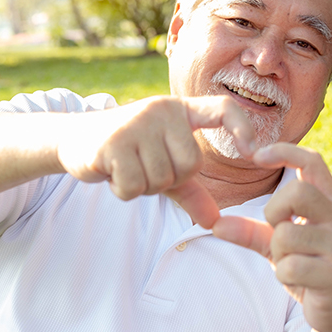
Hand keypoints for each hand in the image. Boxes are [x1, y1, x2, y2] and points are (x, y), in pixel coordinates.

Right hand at [56, 95, 255, 227]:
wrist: (76, 139)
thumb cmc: (130, 151)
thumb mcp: (163, 164)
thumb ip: (191, 191)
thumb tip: (215, 222)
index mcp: (181, 110)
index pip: (223, 109)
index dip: (243, 128)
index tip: (254, 153)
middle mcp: (162, 110)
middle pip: (189, 165)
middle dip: (169, 179)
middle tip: (145, 166)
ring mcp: (136, 123)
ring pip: (160, 179)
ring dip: (143, 186)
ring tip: (127, 166)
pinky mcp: (112, 142)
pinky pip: (134, 186)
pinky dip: (124, 190)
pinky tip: (112, 172)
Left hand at [212, 143, 331, 331]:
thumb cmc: (313, 266)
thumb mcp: (282, 244)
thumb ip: (252, 231)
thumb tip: (216, 225)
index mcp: (330, 201)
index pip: (312, 161)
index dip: (284, 151)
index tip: (257, 155)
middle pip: (297, 193)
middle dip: (274, 212)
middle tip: (278, 230)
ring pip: (286, 235)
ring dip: (278, 253)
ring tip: (294, 262)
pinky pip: (290, 267)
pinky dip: (285, 275)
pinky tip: (300, 280)